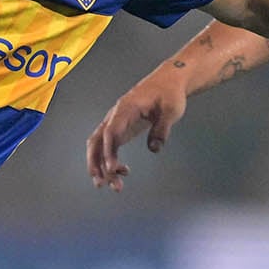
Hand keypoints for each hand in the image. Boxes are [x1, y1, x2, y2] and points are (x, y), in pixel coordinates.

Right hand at [86, 66, 188, 190]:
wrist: (168, 82)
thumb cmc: (169, 93)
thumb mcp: (172, 110)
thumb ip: (162, 129)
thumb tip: (154, 148)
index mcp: (126, 108)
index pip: (111, 132)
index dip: (109, 152)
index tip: (112, 169)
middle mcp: (116, 115)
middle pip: (97, 140)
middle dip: (96, 163)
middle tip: (103, 183)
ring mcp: (116, 122)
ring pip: (100, 145)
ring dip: (101, 166)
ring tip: (113, 186)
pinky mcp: (121, 128)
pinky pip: (109, 146)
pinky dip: (110, 161)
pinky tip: (122, 172)